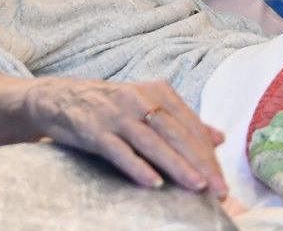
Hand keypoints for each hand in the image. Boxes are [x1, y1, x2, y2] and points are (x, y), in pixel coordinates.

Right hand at [21, 77, 226, 196]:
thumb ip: (183, 123)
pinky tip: (153, 183)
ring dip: (176, 165)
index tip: (222, 181)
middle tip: (219, 190)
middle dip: (200, 164)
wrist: (59, 97)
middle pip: (177, 134)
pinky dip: (137, 166)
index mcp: (158, 92)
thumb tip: (219, 138)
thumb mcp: (148, 107)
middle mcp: (140, 100)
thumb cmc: (111, 107)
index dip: (208, 155)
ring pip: (152, 142)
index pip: (191, 126)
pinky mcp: (94, 130)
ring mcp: (116, 115)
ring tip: (196, 187)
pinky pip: (119, 150)